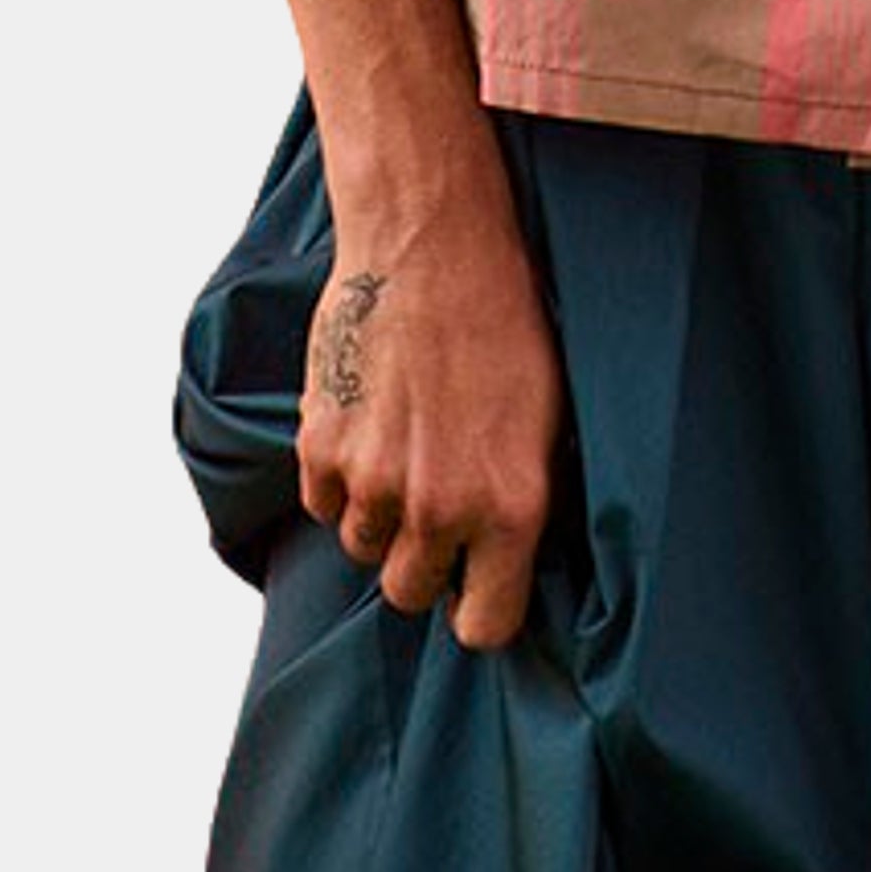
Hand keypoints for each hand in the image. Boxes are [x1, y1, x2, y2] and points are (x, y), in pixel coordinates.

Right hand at [296, 178, 566, 653]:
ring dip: (380, 516)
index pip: (487, 627)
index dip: (481, 608)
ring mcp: (372, 483)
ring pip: (363, 548)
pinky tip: (370, 424)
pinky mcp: (320, 449)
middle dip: (423, 561)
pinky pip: (324, 503)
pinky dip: (340, 479)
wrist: (431, 244)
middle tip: (437, 503)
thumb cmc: (504, 319)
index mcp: (510, 508)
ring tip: (405, 447)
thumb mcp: (550, 415)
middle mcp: (438, 510)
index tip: (477, 585)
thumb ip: (524, 500)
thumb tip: (510, 558)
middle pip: (410, 594)